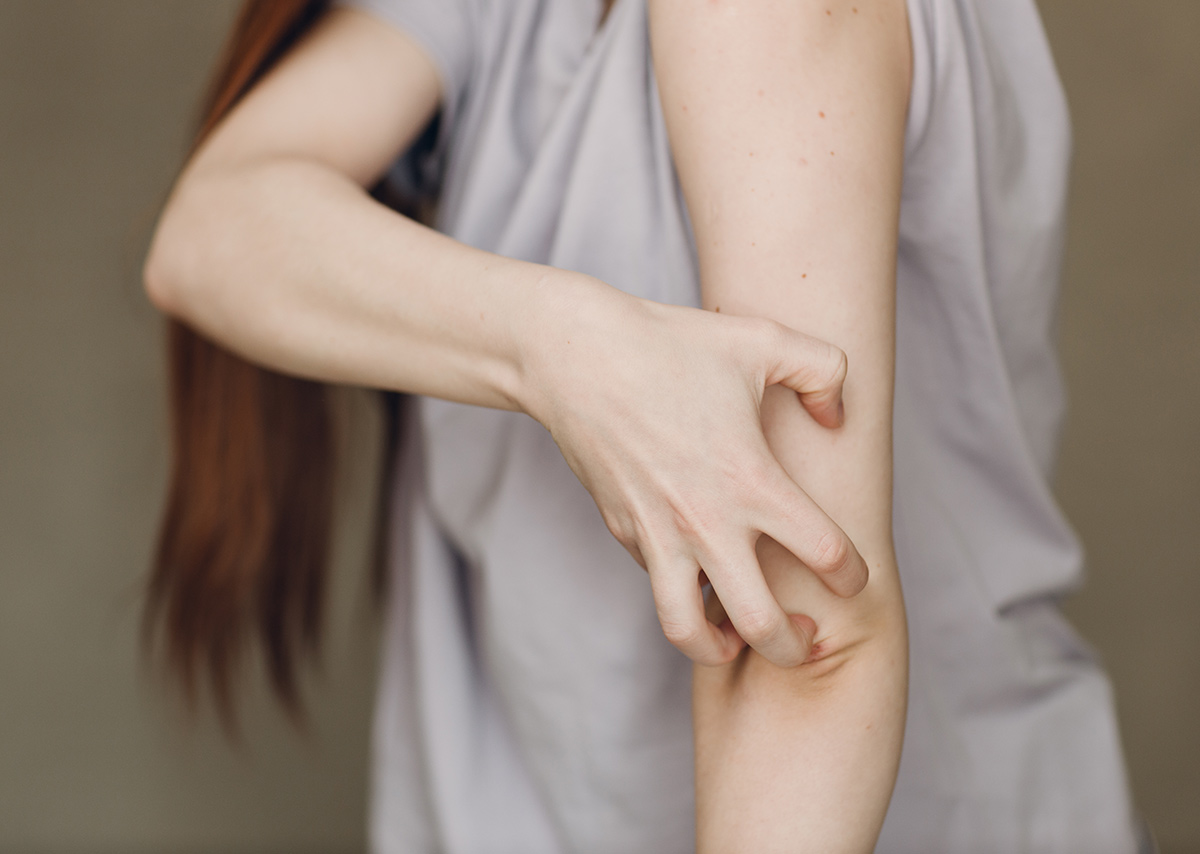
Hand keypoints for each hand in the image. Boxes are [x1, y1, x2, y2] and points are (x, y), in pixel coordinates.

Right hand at [521, 276, 867, 666]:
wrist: (574, 356)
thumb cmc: (670, 342)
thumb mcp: (763, 338)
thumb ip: (825, 371)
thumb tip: (838, 420)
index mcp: (752, 480)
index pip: (826, 556)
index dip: (853, 578)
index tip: (852, 579)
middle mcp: (706, 521)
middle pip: (761, 626)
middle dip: (793, 649)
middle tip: (806, 639)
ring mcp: (658, 534)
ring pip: (689, 633)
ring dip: (721, 650)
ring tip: (740, 638)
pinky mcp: (623, 532)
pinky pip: (658, 583)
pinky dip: (682, 594)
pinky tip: (698, 574)